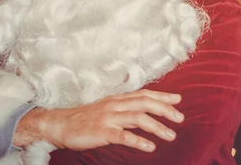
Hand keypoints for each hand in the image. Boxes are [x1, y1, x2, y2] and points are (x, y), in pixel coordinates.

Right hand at [13, 89, 183, 152]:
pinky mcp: (102, 131)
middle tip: (181, 118)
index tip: (178, 99)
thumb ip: (125, 113)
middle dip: (165, 109)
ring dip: (157, 126)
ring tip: (171, 135)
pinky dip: (138, 141)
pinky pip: (123, 136)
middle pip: (144, 103)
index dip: (162, 96)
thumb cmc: (84, 120)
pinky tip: (150, 147)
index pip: (143, 94)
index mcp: (116, 99)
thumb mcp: (107, 112)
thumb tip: (145, 117)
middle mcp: (114, 105)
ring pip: (137, 118)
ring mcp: (108, 117)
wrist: (60, 124)